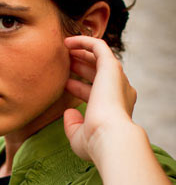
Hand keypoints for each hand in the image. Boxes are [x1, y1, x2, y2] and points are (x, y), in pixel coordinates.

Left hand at [63, 36, 136, 163]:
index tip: (64, 85)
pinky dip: (84, 42)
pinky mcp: (112, 67)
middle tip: (64, 63)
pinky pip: (99, 47)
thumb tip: (68, 111)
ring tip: (65, 49)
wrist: (110, 137)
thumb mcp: (80, 137)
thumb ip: (73, 125)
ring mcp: (117, 79)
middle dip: (81, 66)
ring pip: (100, 58)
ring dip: (83, 53)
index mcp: (117, 109)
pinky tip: (68, 42)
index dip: (79, 88)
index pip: (97, 93)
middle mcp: (120, 92)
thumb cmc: (95, 143)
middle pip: (99, 73)